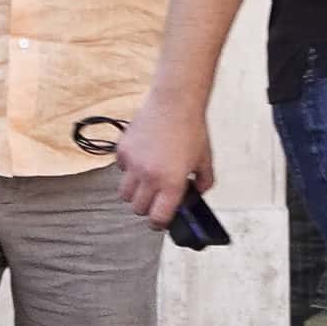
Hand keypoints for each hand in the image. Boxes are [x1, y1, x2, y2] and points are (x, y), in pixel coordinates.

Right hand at [118, 97, 214, 229]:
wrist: (175, 102)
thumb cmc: (191, 129)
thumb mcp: (205, 159)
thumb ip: (204, 181)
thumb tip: (198, 193)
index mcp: (171, 183)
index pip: (157, 218)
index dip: (159, 223)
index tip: (160, 221)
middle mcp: (150, 177)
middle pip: (138, 209)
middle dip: (147, 207)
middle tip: (155, 198)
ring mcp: (133, 164)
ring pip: (124, 194)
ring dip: (135, 192)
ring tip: (146, 182)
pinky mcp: (122, 150)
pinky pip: (120, 170)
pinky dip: (128, 170)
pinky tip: (141, 159)